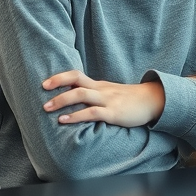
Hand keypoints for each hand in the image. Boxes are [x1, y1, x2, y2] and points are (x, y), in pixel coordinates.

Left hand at [42, 70, 164, 127]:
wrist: (153, 101)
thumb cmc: (129, 100)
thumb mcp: (110, 94)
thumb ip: (95, 95)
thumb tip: (75, 101)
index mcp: (99, 85)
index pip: (76, 75)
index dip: (59, 78)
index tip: (44, 84)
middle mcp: (101, 89)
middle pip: (76, 80)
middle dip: (57, 86)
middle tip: (42, 93)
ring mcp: (107, 100)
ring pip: (81, 95)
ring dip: (62, 100)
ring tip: (47, 108)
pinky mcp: (113, 113)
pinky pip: (92, 112)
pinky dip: (76, 115)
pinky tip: (64, 120)